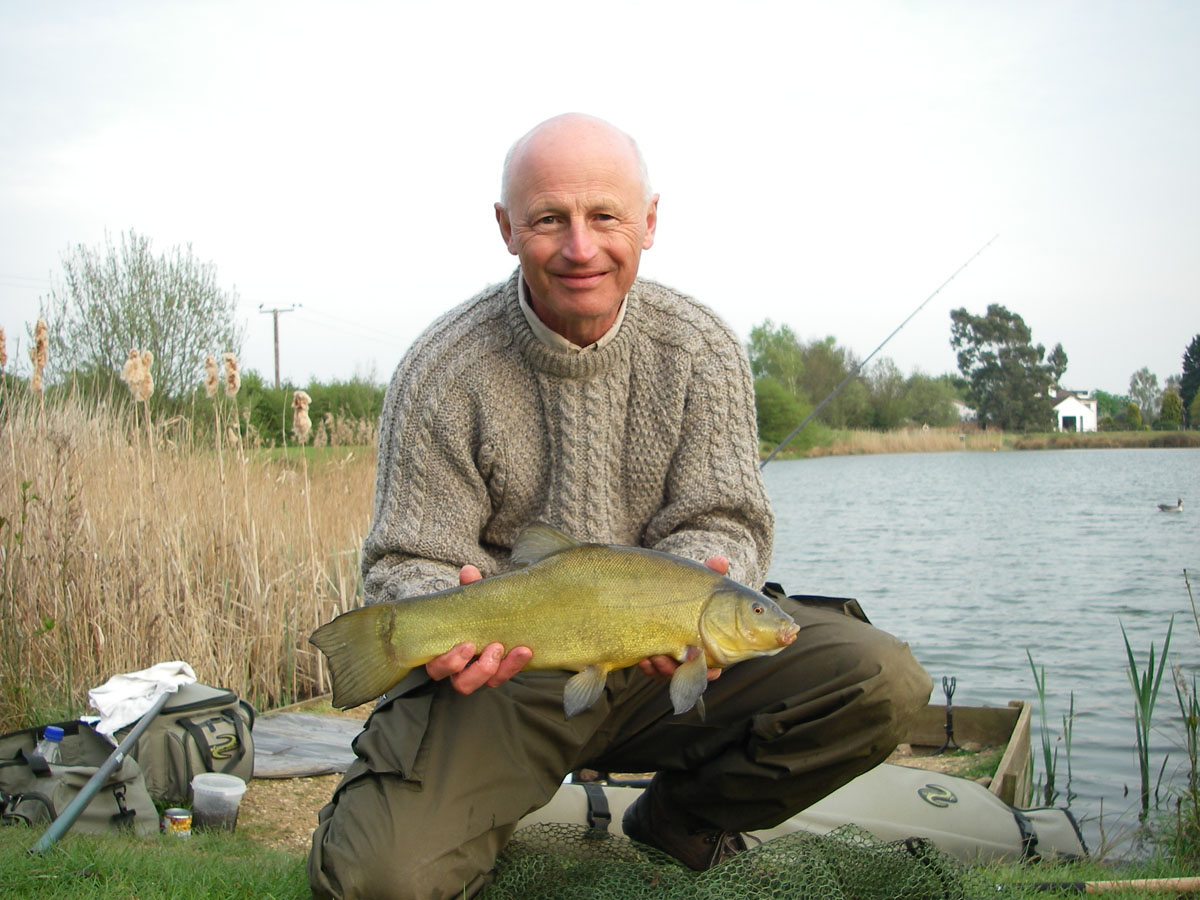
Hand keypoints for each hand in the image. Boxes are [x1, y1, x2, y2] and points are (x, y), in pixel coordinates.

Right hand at [424, 564, 532, 693]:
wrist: (497, 617)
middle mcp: (460, 670)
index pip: (437, 667)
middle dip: (477, 670)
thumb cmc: (474, 612)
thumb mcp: (471, 600)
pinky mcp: (499, 674)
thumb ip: (470, 588)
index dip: (450, 661)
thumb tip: (469, 571)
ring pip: (487, 685)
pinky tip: (525, 650)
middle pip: (462, 684)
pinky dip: (514, 665)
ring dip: (497, 669)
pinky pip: (503, 677)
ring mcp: (480, 674)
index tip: (468, 644)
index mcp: (444, 652)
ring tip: (511, 648)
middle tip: (494, 648)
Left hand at [636, 555, 727, 682]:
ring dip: (662, 668)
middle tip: (674, 660)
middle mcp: (687, 650)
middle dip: (680, 670)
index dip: (712, 670)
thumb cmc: (684, 588)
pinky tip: (642, 658)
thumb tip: (721, 561)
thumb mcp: (694, 581)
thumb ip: (708, 572)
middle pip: (688, 671)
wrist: (653, 586)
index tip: (711, 669)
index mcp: (703, 639)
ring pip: (667, 672)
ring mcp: (668, 653)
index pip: (712, 663)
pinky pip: (649, 668)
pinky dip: (647, 666)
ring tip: (655, 657)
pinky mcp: (649, 652)